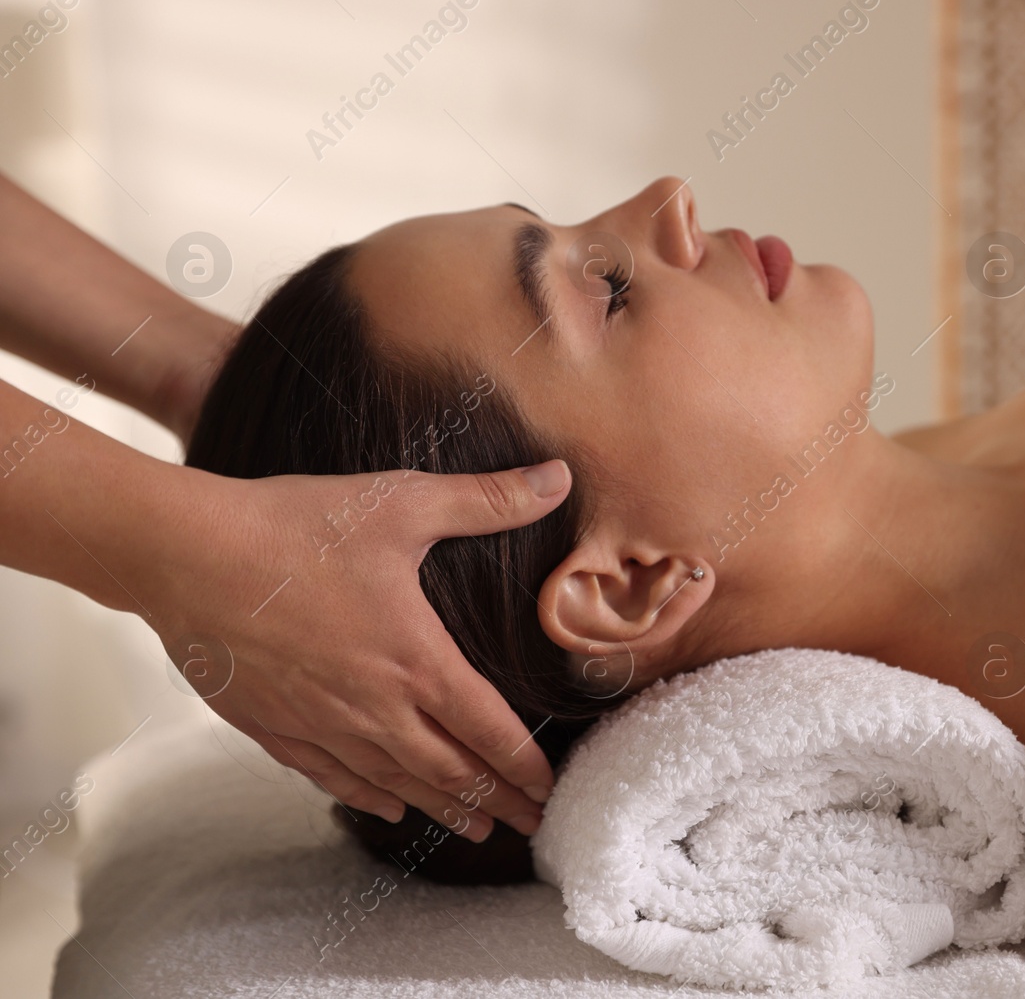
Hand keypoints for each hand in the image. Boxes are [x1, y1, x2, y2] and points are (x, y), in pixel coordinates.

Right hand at [139, 459, 572, 841]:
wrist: (184, 554)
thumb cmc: (295, 526)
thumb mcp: (403, 501)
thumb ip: (488, 499)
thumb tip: (560, 477)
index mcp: (415, 660)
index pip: (489, 730)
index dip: (524, 766)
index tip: (550, 790)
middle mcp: (373, 706)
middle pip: (450, 770)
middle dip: (495, 800)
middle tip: (531, 824)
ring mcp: (320, 723)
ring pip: (395, 783)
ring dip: (441, 809)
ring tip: (475, 830)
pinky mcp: (272, 726)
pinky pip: (331, 776)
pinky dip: (369, 797)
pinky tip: (388, 808)